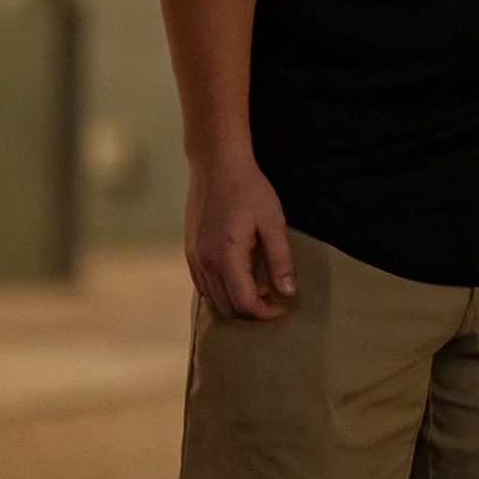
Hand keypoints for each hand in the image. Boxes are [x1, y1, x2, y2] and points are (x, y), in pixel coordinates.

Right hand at [185, 151, 296, 319]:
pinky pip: (202, 285)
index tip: (284, 306)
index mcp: (226, 259)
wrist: (217, 166)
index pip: (244, 303)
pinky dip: (220, 291)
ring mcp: (193, 259)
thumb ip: (280, 260)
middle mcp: (204, 264)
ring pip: (212, 299)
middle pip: (226, 307)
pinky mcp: (189, 252)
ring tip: (260, 288)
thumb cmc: (250, 191)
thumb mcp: (273, 223)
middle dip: (252, 311)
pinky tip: (239, 278)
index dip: (266, 312)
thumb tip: (289, 292)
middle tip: (275, 298)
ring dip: (236, 302)